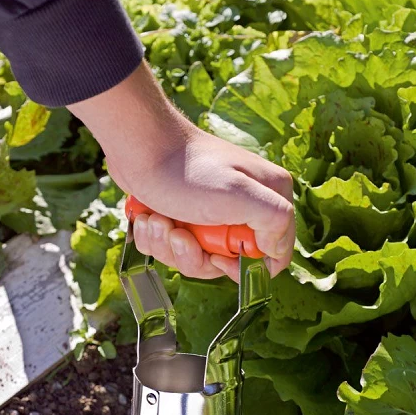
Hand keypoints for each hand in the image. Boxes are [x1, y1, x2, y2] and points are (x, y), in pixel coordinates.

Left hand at [68, 61, 293, 280]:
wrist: (139, 146)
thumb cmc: (187, 169)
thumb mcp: (240, 195)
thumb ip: (274, 221)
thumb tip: (276, 249)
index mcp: (269, 198)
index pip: (272, 254)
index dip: (242, 267)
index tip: (216, 257)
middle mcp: (245, 206)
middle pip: (228, 261)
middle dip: (194, 255)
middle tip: (177, 232)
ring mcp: (213, 212)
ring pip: (196, 257)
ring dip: (170, 246)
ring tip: (158, 220)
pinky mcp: (185, 216)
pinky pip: (174, 247)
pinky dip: (157, 238)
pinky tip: (149, 217)